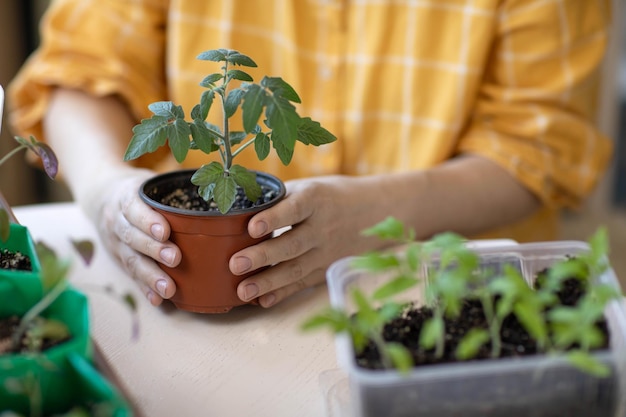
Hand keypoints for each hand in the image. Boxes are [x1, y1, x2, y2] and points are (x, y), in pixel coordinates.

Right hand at [88, 169, 179, 305]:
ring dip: (150, 276)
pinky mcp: (119, 259)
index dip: (149, 221)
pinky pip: (131, 275)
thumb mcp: (148, 183)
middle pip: (133, 237)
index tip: (165, 231)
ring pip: (131, 260)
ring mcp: (115, 243)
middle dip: (154, 249)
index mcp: (125, 198)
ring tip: (168, 289)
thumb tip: (214, 188)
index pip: (134, 209)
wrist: (101, 196)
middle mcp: (116, 222)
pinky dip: (144, 288)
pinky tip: (157, 300)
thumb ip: (172, 190)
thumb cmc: (138, 191)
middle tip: (175, 258)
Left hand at [230, 175, 382, 307]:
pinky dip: (283, 294)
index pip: (293, 209)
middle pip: (292, 244)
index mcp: (315, 200)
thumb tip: (236, 205)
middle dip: (263, 256)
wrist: (375, 212)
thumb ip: (278, 198)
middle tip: (235, 264)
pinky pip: (302, 283)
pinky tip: (262, 301)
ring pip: (296, 269)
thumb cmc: (330, 196)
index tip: (252, 227)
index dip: (273, 218)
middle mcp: (322, 227)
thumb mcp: (308, 187)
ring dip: (268, 282)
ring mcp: (325, 252)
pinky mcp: (325, 269)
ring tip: (242, 291)